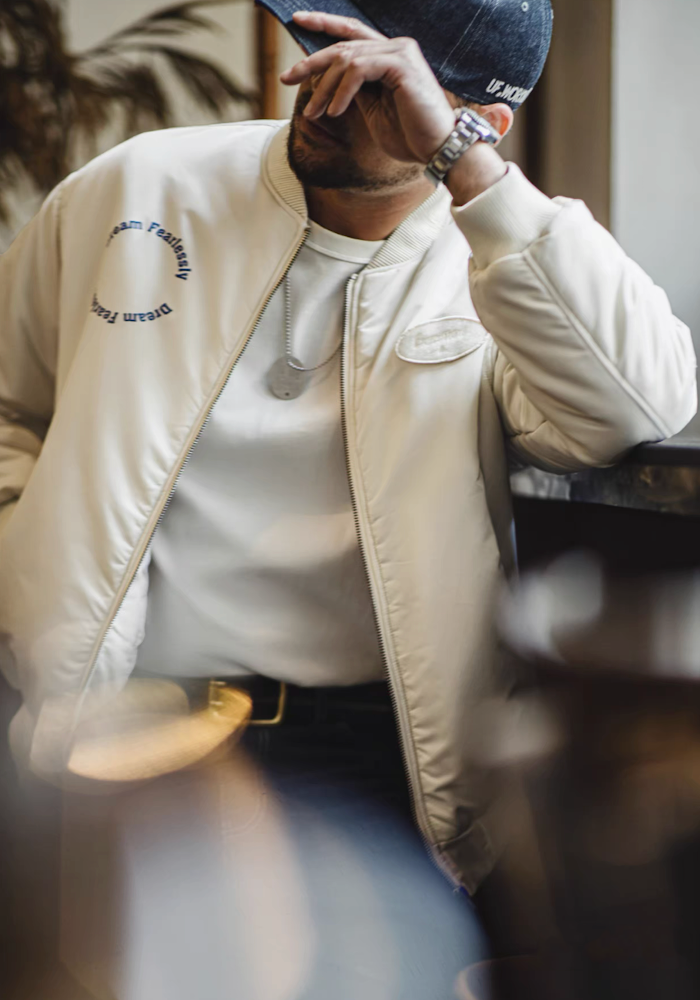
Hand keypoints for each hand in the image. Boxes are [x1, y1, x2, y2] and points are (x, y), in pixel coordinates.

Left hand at [280, 11, 456, 165]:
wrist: (436, 149)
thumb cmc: (408, 135)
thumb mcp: (372, 109)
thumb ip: (355, 90)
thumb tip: (328, 82)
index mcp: (389, 55)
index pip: (351, 32)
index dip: (324, 24)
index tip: (297, 22)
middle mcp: (396, 47)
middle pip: (343, 43)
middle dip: (310, 61)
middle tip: (285, 78)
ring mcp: (400, 52)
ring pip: (347, 57)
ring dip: (324, 87)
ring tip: (314, 113)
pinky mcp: (402, 65)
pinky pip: (359, 70)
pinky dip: (341, 91)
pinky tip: (334, 112)